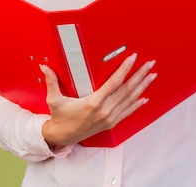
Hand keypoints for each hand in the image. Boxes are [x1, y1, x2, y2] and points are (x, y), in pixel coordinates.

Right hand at [40, 54, 156, 146]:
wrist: (62, 137)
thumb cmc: (60, 117)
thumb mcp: (54, 99)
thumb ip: (51, 81)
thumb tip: (43, 66)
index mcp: (93, 102)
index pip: (114, 83)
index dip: (125, 69)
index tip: (133, 58)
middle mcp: (105, 110)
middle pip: (127, 90)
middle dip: (140, 75)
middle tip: (150, 63)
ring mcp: (110, 117)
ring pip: (130, 99)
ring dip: (142, 87)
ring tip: (152, 75)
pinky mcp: (111, 123)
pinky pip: (128, 111)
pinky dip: (137, 104)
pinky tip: (145, 97)